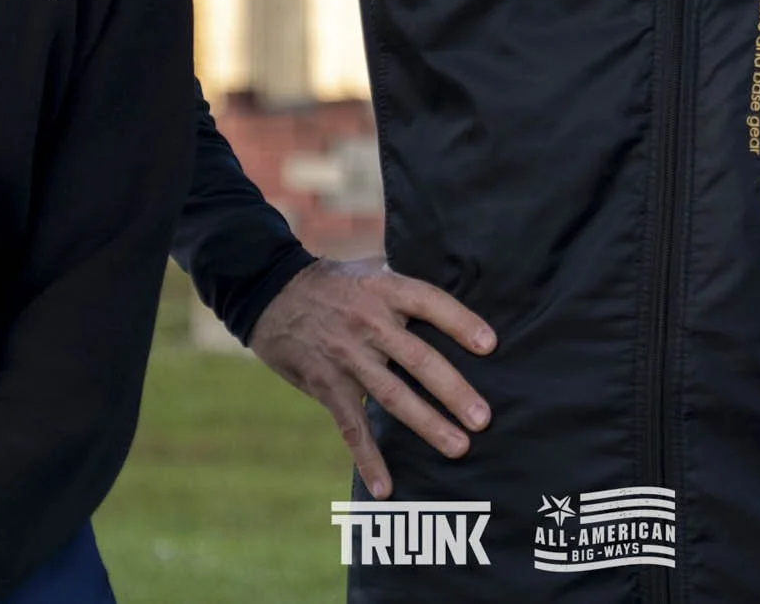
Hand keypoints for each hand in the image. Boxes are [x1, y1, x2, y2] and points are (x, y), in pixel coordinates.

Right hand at [249, 255, 496, 497]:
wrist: (269, 292)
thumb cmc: (335, 283)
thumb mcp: (371, 271)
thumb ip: (407, 290)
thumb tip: (460, 304)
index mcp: (384, 289)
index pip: (430, 302)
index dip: (460, 322)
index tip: (490, 345)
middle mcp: (368, 322)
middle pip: (418, 358)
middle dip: (452, 390)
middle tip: (483, 418)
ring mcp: (346, 356)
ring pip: (392, 395)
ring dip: (427, 424)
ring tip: (458, 448)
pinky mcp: (326, 384)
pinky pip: (351, 427)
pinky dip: (368, 458)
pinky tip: (385, 488)